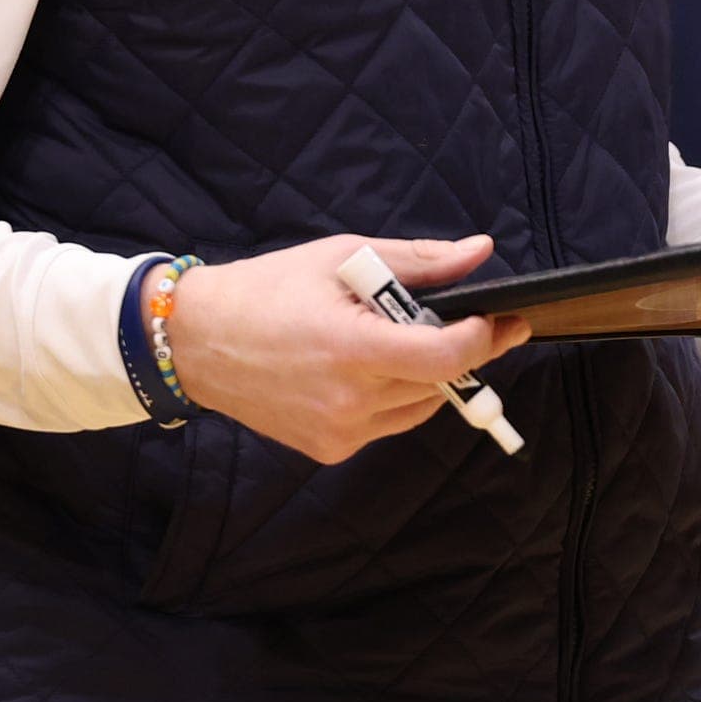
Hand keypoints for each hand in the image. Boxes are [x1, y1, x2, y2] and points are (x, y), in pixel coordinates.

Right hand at [167, 234, 530, 463]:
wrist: (198, 341)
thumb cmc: (269, 290)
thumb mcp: (344, 258)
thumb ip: (420, 261)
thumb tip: (481, 252)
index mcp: (351, 349)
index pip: (446, 357)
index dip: (484, 338)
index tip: (502, 317)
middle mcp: (348, 401)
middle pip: (439, 382)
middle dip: (464, 350)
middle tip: (469, 319)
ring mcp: (339, 433)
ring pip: (421, 406)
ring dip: (429, 374)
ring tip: (405, 337)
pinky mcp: (330, 449)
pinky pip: (390, 423)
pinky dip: (397, 395)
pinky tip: (372, 367)